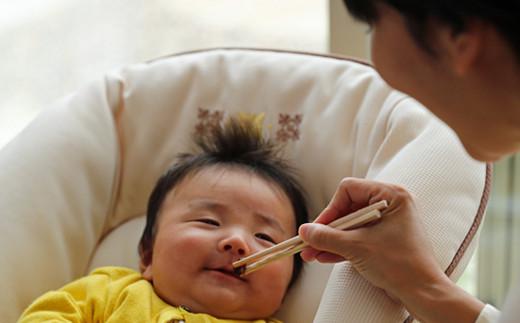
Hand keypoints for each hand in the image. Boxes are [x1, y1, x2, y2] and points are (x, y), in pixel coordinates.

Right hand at [299, 177, 445, 300]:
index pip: (349, 190)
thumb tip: (304, 231)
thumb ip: (327, 237)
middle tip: (309, 244)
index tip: (317, 229)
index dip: (330, 209)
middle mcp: (390, 204)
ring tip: (312, 255)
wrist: (423, 293)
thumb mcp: (357, 248)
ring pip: (351, 225)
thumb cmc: (399, 265)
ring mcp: (388, 222)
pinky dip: (342, 246)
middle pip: (348, 208)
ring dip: (331, 240)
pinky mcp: (385, 239)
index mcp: (391, 195)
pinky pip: (358, 237)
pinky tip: (324, 257)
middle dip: (327, 229)